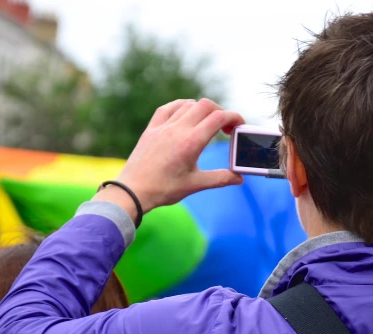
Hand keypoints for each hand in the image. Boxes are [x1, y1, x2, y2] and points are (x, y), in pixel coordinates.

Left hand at [94, 99, 244, 214]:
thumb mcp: (195, 184)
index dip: (234, 117)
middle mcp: (178, 129)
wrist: (133, 191)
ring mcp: (163, 127)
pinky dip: (182, 106)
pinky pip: (168, 107)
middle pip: (206, 105)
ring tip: (207, 124)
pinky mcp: (151, 128)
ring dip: (203, 110)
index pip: (219, 118)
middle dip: (221, 112)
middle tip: (225, 127)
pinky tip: (186, 114)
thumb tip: (239, 178)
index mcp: (191, 142)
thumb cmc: (164, 189)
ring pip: (188, 105)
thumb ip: (220, 179)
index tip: (239, 126)